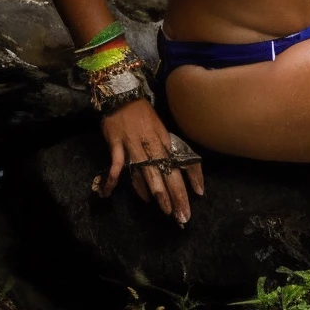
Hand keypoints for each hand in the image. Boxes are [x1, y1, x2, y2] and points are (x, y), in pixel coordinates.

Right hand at [97, 98, 204, 224]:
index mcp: (164, 141)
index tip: (199, 194)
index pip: (181, 161)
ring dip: (156, 191)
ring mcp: (134, 146)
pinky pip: (116, 164)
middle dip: (176, 194)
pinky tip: (110, 193)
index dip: (191, 177)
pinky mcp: (117, 145)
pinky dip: (114, 178)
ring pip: (147, 171)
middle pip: (167, 172)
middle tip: (183, 214)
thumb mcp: (160, 129)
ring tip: (164, 209)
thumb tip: (176, 167)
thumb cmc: (143, 114)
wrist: (123, 96)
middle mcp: (152, 145)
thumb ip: (166, 148)